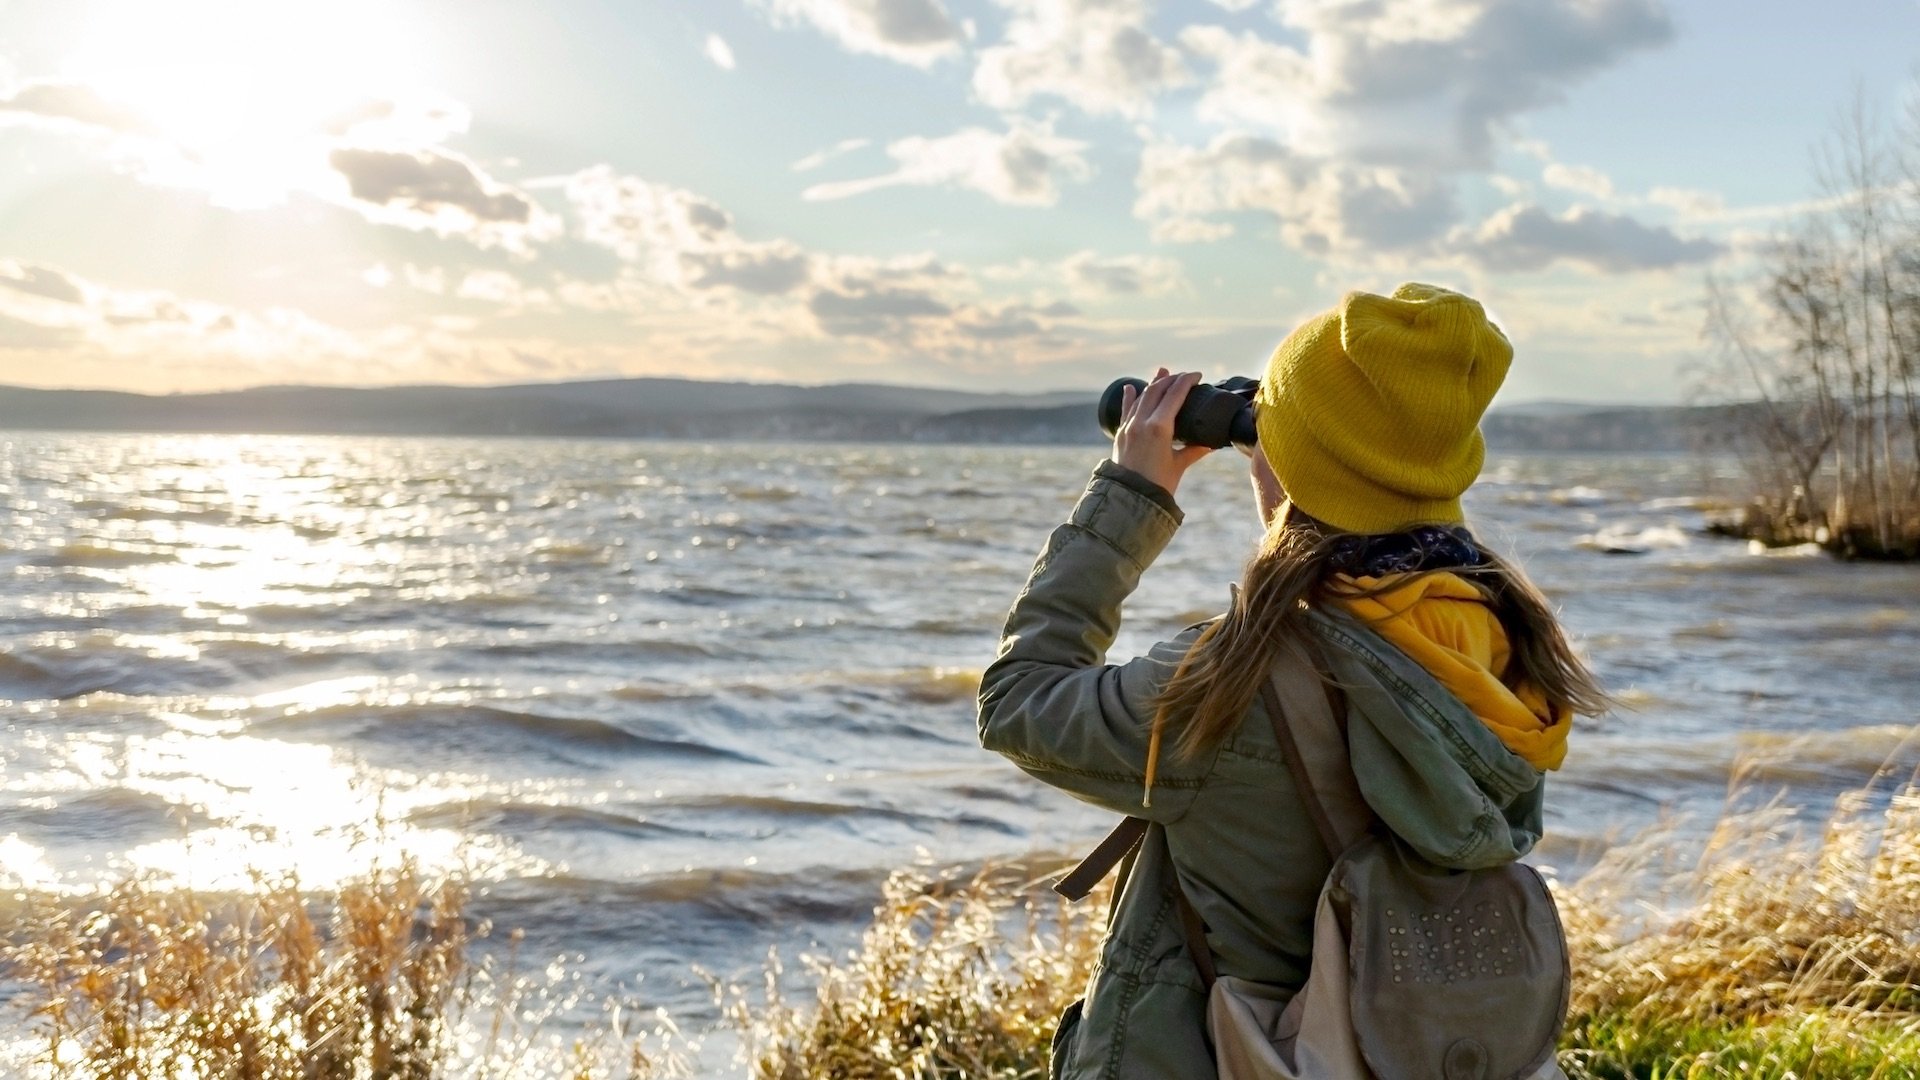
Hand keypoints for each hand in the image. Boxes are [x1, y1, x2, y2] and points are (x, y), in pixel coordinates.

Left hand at [1113, 368, 1214, 498]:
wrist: (1129, 499)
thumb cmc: (1158, 485)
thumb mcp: (1179, 465)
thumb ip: (1195, 450)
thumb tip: (1212, 442)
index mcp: (1159, 427)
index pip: (1174, 394)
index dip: (1186, 381)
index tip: (1197, 375)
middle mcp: (1142, 422)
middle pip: (1157, 390)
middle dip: (1172, 379)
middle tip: (1184, 375)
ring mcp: (1129, 427)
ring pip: (1142, 397)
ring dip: (1154, 383)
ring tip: (1163, 372)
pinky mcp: (1121, 434)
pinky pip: (1126, 410)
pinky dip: (1130, 397)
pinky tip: (1130, 387)